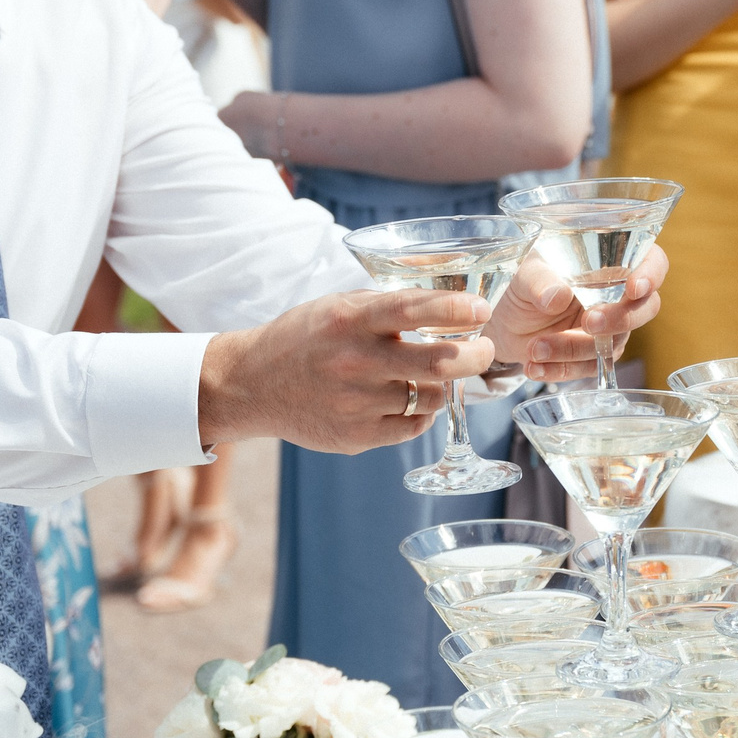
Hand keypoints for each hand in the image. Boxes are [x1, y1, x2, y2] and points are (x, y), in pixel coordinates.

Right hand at [197, 288, 495, 451]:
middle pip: (438, 363)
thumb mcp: (338, 306)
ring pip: (432, 398)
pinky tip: (413, 401)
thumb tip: (446, 301)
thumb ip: (386, 305)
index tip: (482, 308)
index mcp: (351, 320)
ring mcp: (357, 403)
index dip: (454, 308)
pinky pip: (413, 427)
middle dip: (475, 355)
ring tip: (437, 376)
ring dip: (445, 386)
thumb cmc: (304, 339)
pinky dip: (423, 414)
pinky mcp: (356, 436)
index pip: (412, 309)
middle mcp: (356, 361)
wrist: (252, 385)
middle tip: (484, 349)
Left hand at [487, 248, 668, 383]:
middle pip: (647, 307)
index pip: (652, 261)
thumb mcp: (526, 274)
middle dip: (621, 319)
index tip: (633, 287)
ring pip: (614, 342)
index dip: (651, 274)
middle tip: (588, 322)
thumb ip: (540, 280)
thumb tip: (557, 296)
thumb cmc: (526, 283)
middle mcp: (620, 294)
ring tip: (534, 348)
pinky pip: (589, 367)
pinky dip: (561, 369)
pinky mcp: (596, 356)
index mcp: (614, 260)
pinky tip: (534, 366)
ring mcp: (613, 328)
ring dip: (573, 348)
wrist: (507, 321)